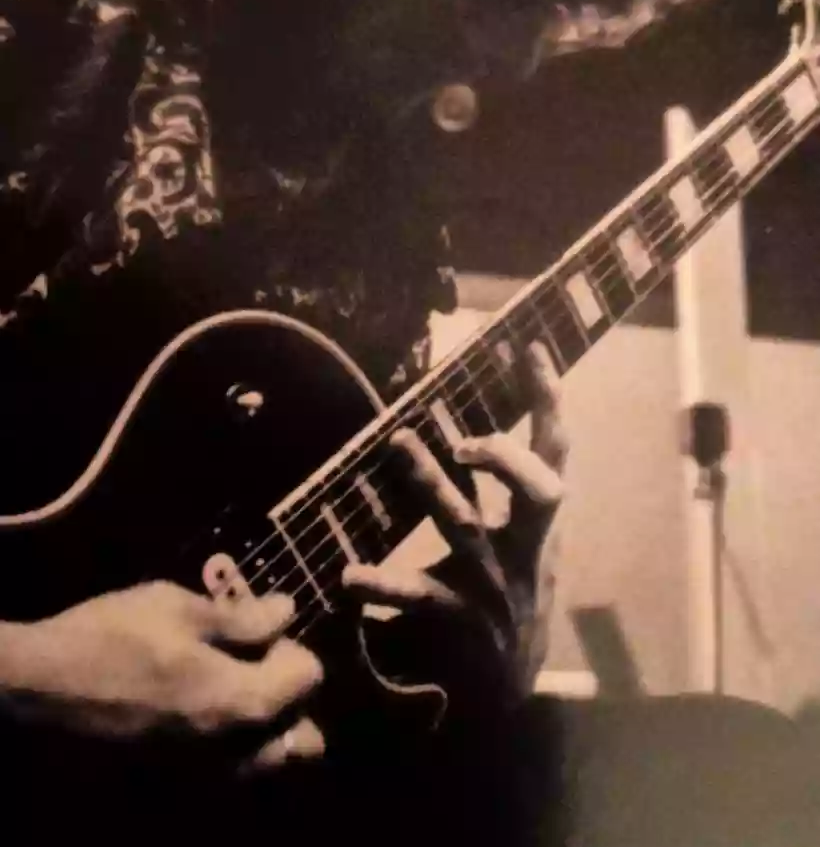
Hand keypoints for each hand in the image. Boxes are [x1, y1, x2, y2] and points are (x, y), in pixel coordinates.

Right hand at [1, 581, 322, 773]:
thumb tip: (288, 611)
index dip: (291, 646)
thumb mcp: (180, 608)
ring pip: (268, 767)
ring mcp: (202, 775)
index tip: (262, 629)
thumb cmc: (113, 636)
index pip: (309, 678)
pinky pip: (228, 776)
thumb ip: (243, 619)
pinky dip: (234, 751)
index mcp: (240, 700)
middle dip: (293, 701)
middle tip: (257, 665)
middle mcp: (231, 750)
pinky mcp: (173, 785)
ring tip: (236, 692)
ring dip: (270, 732)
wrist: (40, 687)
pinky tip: (204, 716)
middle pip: (303, 740)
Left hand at [344, 341, 565, 706]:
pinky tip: (351, 574)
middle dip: (504, 454)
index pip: (555, 455)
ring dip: (431, 482)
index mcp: (540, 524)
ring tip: (398, 441)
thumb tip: (454, 424)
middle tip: (461, 433)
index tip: (528, 349)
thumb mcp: (512, 541)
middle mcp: (528, 550)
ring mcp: (498, 588)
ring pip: (467, 528)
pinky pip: (423, 599)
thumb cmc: (503, 597)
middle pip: (538, 493)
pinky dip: (387, 584)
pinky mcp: (464, 626)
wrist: (506, 693)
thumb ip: (494, 490)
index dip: (547, 403)